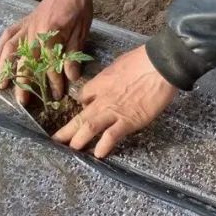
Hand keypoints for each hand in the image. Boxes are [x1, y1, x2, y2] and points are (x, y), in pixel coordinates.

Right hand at [0, 0, 92, 104]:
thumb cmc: (79, 8)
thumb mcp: (82, 31)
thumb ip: (74, 54)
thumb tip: (71, 77)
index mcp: (51, 33)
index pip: (50, 63)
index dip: (54, 81)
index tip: (56, 94)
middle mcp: (34, 31)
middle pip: (25, 60)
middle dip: (23, 81)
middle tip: (22, 100)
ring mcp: (26, 26)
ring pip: (10, 49)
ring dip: (4, 67)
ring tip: (1, 84)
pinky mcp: (23, 21)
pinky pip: (7, 36)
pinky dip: (0, 48)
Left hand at [53, 45, 177, 158]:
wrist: (158, 66)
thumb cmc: (142, 60)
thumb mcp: (119, 64)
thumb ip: (111, 76)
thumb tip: (111, 80)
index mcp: (100, 83)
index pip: (83, 97)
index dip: (81, 105)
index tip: (82, 110)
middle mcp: (102, 99)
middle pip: (80, 116)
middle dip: (67, 130)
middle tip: (57, 141)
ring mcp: (114, 111)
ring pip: (90, 128)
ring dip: (78, 140)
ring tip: (71, 150)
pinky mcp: (128, 121)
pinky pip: (111, 136)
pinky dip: (103, 146)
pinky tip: (98, 154)